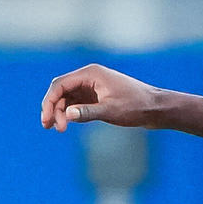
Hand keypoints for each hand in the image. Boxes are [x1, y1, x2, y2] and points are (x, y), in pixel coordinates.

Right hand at [41, 63, 168, 130]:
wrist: (155, 108)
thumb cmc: (136, 106)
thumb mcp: (111, 110)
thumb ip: (87, 112)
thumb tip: (67, 115)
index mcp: (91, 74)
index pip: (60, 85)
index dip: (49, 102)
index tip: (47, 120)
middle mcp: (89, 77)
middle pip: (61, 91)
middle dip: (53, 108)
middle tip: (52, 128)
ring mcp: (92, 87)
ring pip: (67, 98)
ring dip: (60, 112)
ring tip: (58, 129)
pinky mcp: (96, 97)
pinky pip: (76, 103)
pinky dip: (69, 113)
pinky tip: (66, 125)